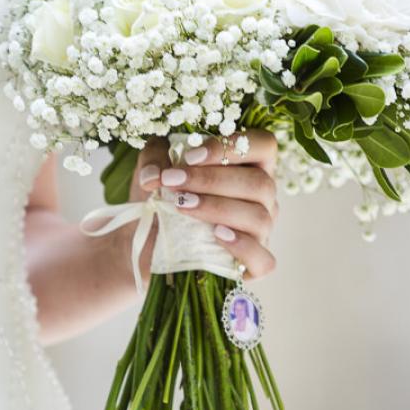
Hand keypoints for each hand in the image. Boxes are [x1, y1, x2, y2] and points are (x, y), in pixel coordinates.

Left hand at [131, 131, 279, 279]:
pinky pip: (263, 259)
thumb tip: (155, 176)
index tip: (190, 156)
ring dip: (217, 208)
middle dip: (212, 180)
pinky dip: (242, 247)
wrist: (146, 239)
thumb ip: (155, 158)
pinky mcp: (252, 264)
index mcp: (249, 165)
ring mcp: (261, 231)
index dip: (232, 147)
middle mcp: (262, 197)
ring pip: (258, 217)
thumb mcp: (154, 167)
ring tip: (181, 205)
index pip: (264, 145)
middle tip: (173, 181)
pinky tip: (216, 235)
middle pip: (259, 183)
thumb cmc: (162, 195)